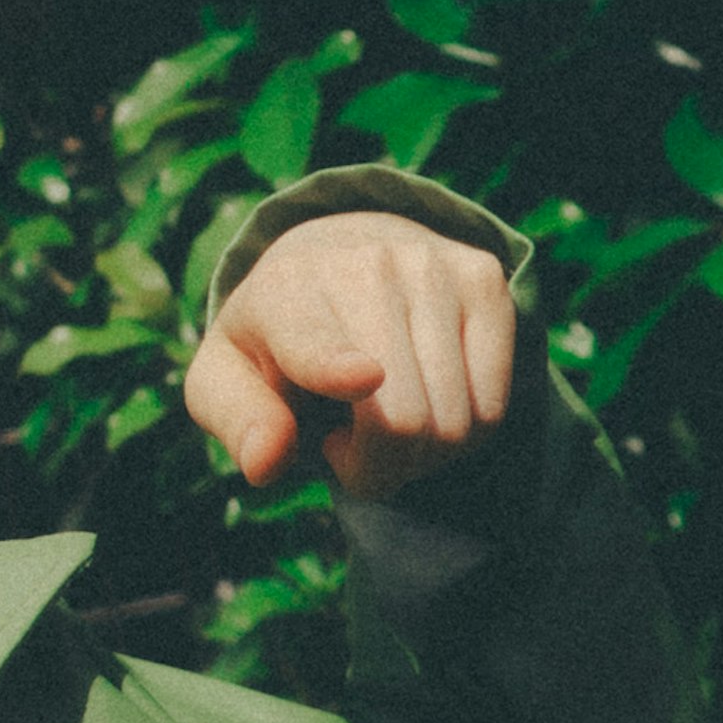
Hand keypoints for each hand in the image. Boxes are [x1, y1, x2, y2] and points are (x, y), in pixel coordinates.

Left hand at [184, 213, 515, 502]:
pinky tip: (426, 401)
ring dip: (420, 456)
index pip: (316, 341)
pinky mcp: (485, 279)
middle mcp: (364, 266)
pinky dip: (463, 433)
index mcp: (282, 293)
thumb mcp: (228, 379)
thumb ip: (239, 422)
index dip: (337, 366)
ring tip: (383, 421)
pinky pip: (494, 409)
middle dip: (377, 468)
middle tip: (348, 447)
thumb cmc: (278, 340)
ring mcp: (432, 267)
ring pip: (456, 424)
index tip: (363, 377)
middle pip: (402, 422)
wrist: (339, 255)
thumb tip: (267, 463)